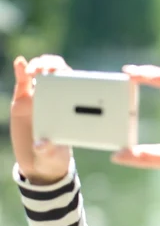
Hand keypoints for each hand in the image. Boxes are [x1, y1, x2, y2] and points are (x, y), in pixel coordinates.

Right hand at [10, 55, 72, 184]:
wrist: (38, 162)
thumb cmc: (53, 156)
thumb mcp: (52, 155)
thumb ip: (48, 149)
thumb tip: (41, 145)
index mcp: (69, 108)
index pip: (74, 85)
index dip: (70, 75)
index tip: (65, 75)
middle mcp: (56, 99)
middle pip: (57, 74)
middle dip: (53, 66)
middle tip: (46, 71)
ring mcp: (39, 98)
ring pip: (40, 73)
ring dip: (39, 65)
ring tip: (34, 70)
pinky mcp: (22, 100)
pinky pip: (23, 82)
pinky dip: (21, 70)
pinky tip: (20, 63)